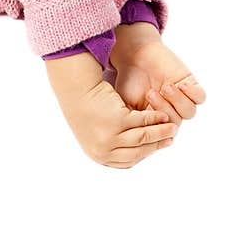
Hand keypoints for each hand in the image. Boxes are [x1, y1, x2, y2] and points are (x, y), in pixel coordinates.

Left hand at [46, 52, 177, 167]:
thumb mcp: (99, 132)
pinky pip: (142, 121)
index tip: (159, 146)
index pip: (129, 161)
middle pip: (139, 152)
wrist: (76, 89)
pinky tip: (162, 114)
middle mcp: (103, 150)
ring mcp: (110, 137)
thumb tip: (145, 148)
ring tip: (172, 126)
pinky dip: (154, 118)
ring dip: (161, 132)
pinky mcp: (117, 121)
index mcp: (99, 155)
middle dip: (157, 144)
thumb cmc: (88, 108)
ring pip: (143, 137)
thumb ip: (117, 143)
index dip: (146, 153)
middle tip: (171, 137)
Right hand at [110, 22, 206, 124]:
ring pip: (189, 112)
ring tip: (166, 87)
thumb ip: (133, 123)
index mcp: (156, 120)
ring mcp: (182, 98)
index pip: (163, 134)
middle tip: (150, 93)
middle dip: (164, 109)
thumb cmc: (129, 80)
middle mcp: (171, 110)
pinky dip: (192, 93)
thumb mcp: (125, 105)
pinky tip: (180, 84)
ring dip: (177, 101)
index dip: (158, 128)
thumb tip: (138, 138)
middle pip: (176, 123)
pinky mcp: (191, 85)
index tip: (148, 116)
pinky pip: (200, 97)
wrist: (136, 56)